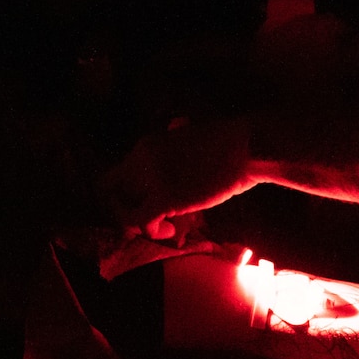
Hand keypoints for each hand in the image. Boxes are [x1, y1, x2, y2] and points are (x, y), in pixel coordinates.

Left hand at [102, 117, 258, 238]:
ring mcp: (152, 177)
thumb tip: (177, 125)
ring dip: (139, 225)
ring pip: (122, 211)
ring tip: (165, 228)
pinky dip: (152, 232)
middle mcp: (142, 158)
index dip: (126, 195)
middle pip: (110, 192)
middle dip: (124, 210)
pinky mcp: (167, 197)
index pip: (116, 176)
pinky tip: (171, 232)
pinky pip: (141, 221)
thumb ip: (176, 135)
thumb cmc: (229, 143)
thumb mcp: (192, 133)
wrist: (247, 147)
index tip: (145, 204)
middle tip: (149, 220)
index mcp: (146, 146)